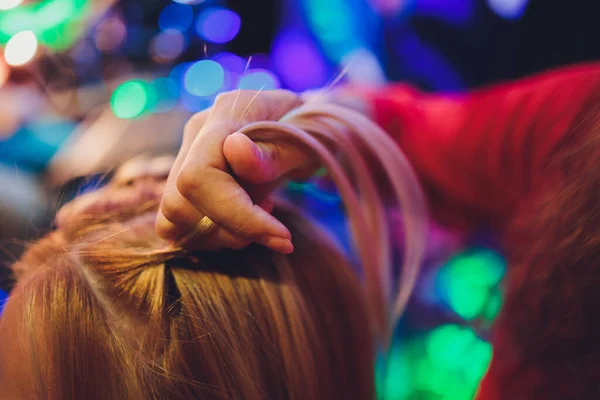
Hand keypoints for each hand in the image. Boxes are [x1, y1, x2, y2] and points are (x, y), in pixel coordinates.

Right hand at [156, 90, 315, 253]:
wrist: (313, 127)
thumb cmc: (318, 134)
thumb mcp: (313, 142)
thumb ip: (275, 151)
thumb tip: (235, 150)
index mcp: (228, 111)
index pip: (200, 174)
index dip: (238, 216)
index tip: (281, 236)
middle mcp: (197, 130)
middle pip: (180, 201)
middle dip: (233, 229)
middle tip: (275, 228)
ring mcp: (186, 154)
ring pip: (174, 216)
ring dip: (223, 234)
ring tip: (262, 221)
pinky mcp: (185, 180)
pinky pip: (175, 223)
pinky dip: (210, 236)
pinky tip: (241, 227)